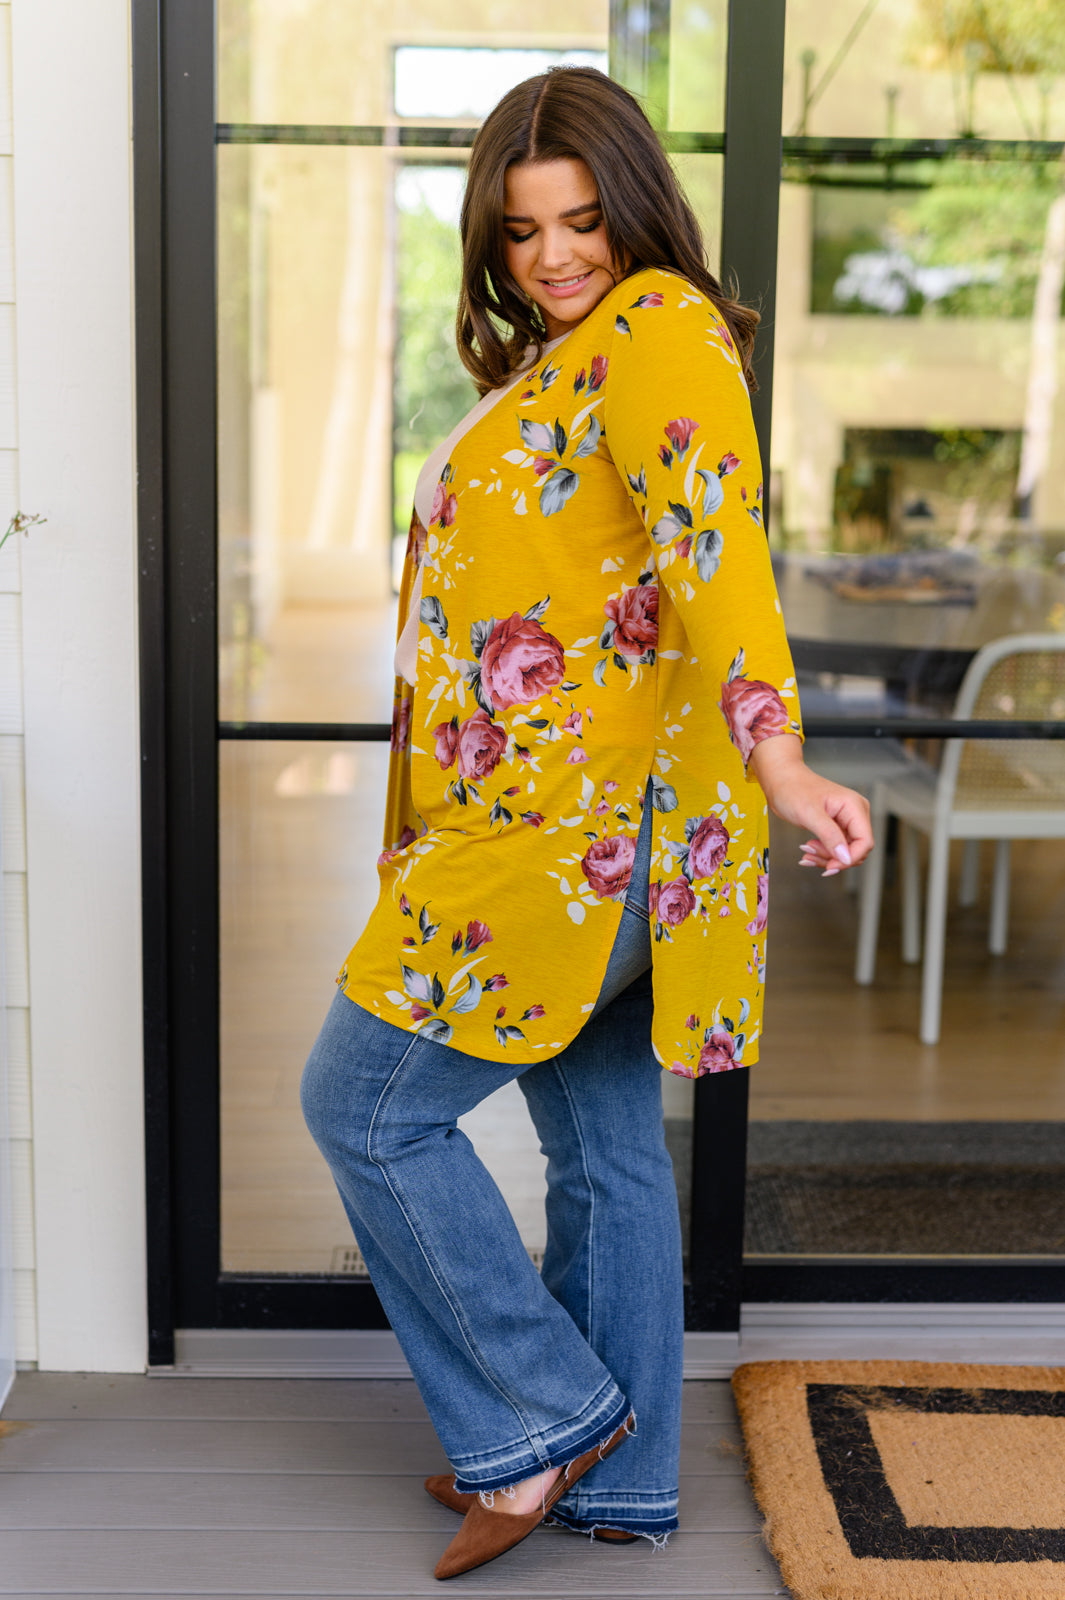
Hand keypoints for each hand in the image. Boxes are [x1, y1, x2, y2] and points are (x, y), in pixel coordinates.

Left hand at [747, 734, 873, 875]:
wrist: (781, 780)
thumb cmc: (793, 788)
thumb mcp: (810, 813)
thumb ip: (830, 836)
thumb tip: (845, 857)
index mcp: (854, 807)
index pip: (865, 842)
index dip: (850, 858)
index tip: (829, 867)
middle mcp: (854, 814)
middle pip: (856, 850)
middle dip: (834, 858)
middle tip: (810, 853)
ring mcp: (846, 821)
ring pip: (845, 852)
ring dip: (826, 857)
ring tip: (806, 851)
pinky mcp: (836, 827)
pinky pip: (835, 848)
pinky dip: (822, 853)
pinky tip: (807, 850)